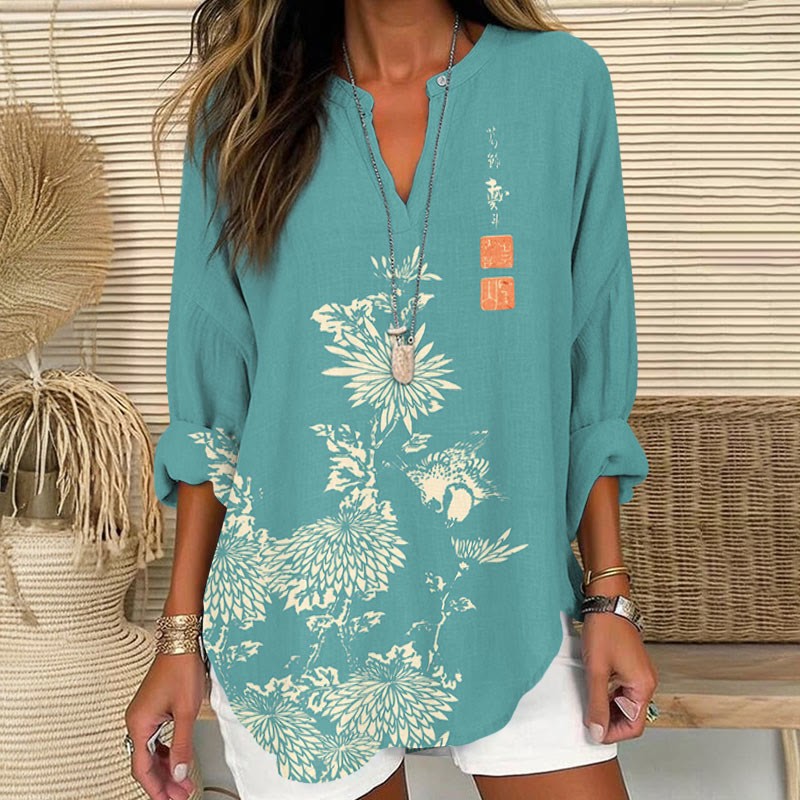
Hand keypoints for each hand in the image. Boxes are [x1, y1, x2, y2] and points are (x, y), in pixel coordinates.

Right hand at [124, 652, 206, 798]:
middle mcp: (136, 721)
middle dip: (164, 782)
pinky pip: (155, 740)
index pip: (142, 768)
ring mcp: (143, 715)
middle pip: (145, 763)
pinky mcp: (152, 709)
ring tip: (182, 782)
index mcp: (139, 724)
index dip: (156, 788)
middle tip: (181, 795)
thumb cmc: (181, 669)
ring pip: (151, 752)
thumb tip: (181, 773)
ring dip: (166, 769)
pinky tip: (177, 761)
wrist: (182, 643)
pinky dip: (166, 753)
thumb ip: (182, 745)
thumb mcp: (186, 711)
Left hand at [580, 609, 658, 743]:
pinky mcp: (632, 667)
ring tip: (588, 705)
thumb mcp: (596, 671)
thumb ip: (596, 704)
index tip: (593, 732)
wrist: (607, 603)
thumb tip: (596, 731)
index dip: (613, 733)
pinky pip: (624, 691)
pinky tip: (594, 691)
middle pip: (631, 717)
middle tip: (587, 719)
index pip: (634, 726)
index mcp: (643, 686)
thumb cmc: (604, 631)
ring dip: (609, 709)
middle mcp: (646, 682)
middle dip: (610, 722)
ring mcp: (640, 674)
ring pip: (627, 704)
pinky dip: (610, 696)